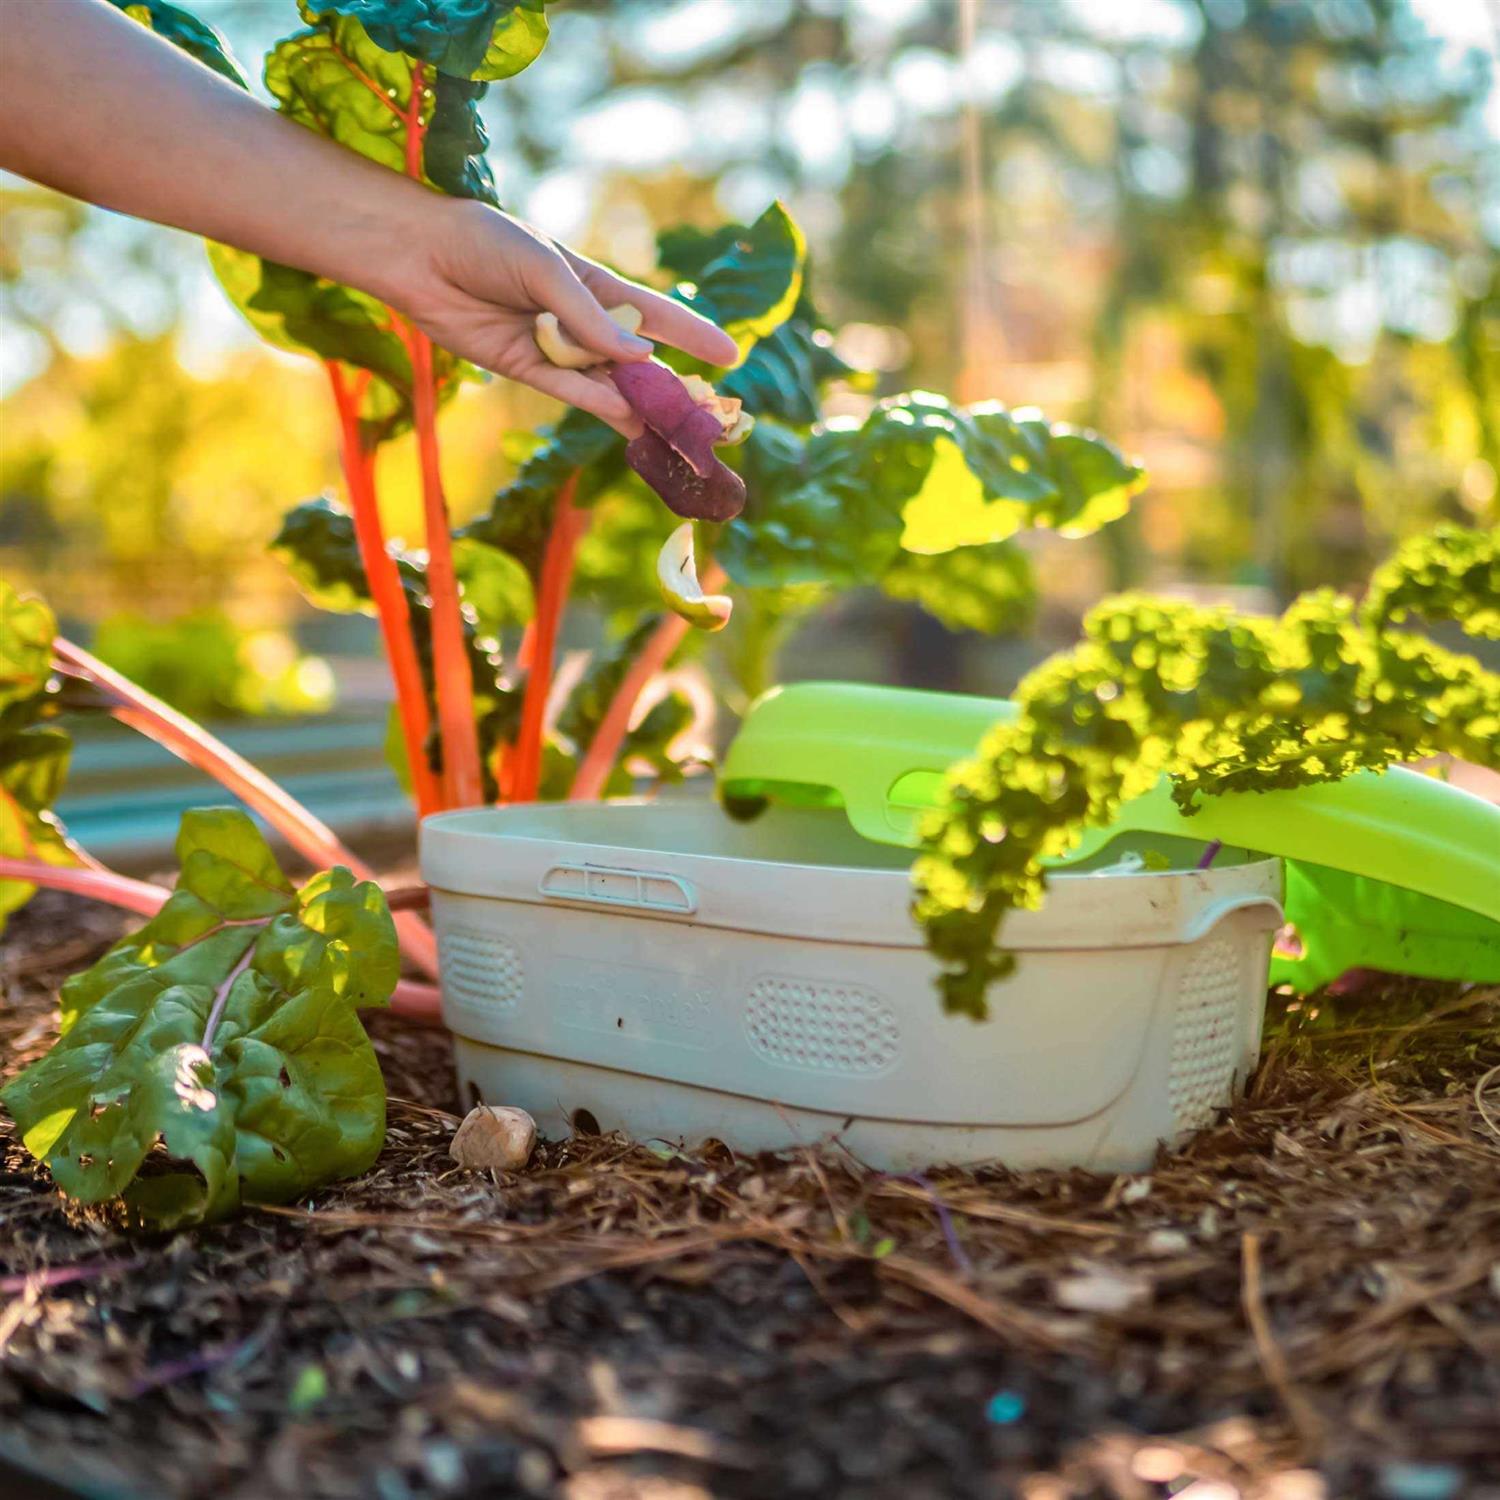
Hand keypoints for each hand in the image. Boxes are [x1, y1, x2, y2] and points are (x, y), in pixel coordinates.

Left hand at [387, 199, 739, 435]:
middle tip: (711, 416)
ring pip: (609, 385)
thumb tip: (640, 360)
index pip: (656, 314)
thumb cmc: (486, 243)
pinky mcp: (527, 370)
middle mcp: (582, 322)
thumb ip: (591, 319)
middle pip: (638, 361)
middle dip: (674, 387)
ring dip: (641, 408)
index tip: (732, 355)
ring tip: (676, 433)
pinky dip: (600, 406)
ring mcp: (557, 349)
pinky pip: (573, 393)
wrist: (420, 255)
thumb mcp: (546, 271)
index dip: (693, 334)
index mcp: (596, 285)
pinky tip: (629, 421)